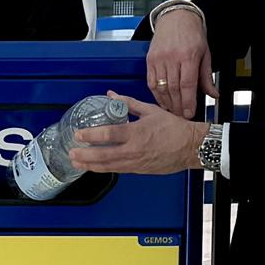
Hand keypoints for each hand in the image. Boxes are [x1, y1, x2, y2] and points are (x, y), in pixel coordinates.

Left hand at [68, 91, 205, 175]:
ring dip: (91, 165)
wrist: (192, 147)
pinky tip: (94, 167)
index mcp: (137, 132)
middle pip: (104, 155)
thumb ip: (128, 103)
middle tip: (72, 152)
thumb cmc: (174, 128)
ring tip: (77, 162)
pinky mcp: (139, 170)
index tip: (79, 134)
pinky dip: (104, 169)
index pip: (109, 134)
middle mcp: (134, 150)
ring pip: (109, 166)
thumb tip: (112, 95)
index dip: (91, 135)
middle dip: (85, 155)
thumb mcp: (151, 110)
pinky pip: (118, 170)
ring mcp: (136, 162)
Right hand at [148, 9, 216, 118]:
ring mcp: (159, 59)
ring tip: (172, 110)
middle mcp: (172, 58)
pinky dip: (156, 94)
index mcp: (188, 56)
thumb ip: (206, 76)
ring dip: (167, 102)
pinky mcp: (149, 60)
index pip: (187, 85)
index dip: (188, 102)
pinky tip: (162, 100)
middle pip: (173, 88)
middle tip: (181, 115)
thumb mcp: (205, 53)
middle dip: (177, 105)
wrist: (175, 18)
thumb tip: (213, 94)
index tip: (189, 113)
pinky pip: (151, 81)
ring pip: (161, 87)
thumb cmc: (191, 33)